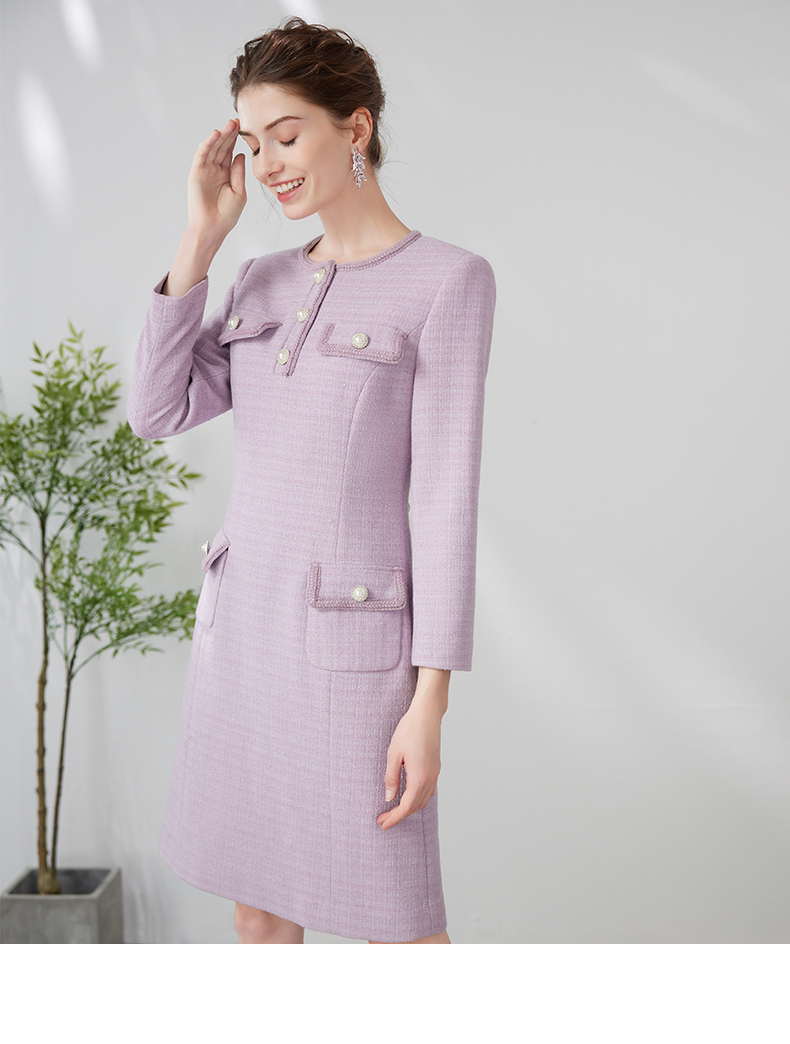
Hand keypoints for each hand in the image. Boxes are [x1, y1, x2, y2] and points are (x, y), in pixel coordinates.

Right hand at [186, 118, 246, 243]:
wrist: (213, 228)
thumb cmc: (226, 215)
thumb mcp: (239, 192)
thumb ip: (238, 173)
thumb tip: (240, 154)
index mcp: (225, 175)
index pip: (230, 153)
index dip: (236, 141)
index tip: (245, 129)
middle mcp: (214, 170)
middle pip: (222, 148)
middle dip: (229, 134)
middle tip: (237, 121)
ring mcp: (205, 171)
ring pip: (213, 149)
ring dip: (220, 136)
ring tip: (230, 125)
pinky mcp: (196, 173)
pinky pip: (202, 155)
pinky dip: (208, 144)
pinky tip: (216, 135)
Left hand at [376, 701, 442, 830]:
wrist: (427, 714)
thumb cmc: (409, 730)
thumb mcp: (393, 754)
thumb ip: (391, 778)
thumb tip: (389, 798)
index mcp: (419, 777)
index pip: (406, 806)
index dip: (394, 818)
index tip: (382, 824)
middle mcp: (430, 778)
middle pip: (416, 806)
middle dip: (399, 816)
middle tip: (383, 819)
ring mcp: (435, 773)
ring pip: (424, 800)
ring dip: (409, 808)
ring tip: (393, 810)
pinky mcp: (435, 767)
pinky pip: (428, 790)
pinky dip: (417, 799)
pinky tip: (407, 795)